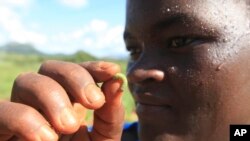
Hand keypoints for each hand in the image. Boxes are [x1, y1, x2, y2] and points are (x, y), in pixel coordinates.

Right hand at [0, 60, 124, 140]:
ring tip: (69, 127)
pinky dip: (25, 119)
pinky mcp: (1, 130)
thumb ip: (110, 115)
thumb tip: (117, 81)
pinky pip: (2, 111)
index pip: (76, 71)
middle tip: (94, 102)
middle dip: (75, 78)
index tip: (111, 70)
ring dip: (52, 97)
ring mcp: (21, 113)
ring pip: (26, 81)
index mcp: (69, 104)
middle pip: (51, 68)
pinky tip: (46, 139)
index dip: (92, 67)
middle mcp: (44, 104)